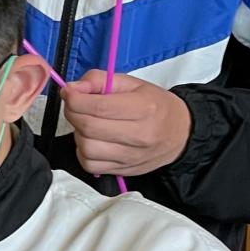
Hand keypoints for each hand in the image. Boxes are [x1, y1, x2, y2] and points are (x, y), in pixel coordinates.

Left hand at [62, 71, 191, 177]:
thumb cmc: (155, 105)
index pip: (98, 107)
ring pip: (86, 148)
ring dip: (78, 133)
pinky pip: (89, 165)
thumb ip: (99, 80)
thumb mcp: (132, 84)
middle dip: (73, 113)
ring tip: (87, 123)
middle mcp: (139, 135)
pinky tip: (92, 140)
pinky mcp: (123, 171)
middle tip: (74, 105)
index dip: (75, 99)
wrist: (180, 134)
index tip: (69, 92)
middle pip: (89, 128)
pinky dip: (83, 152)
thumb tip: (72, 88)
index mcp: (143, 108)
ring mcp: (131, 157)